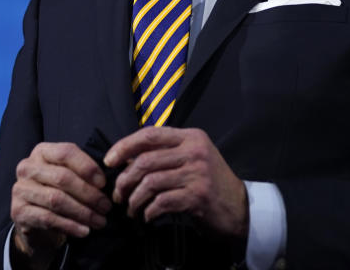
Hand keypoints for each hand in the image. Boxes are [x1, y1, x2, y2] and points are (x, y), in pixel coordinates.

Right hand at [10, 142, 111, 268]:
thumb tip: (115, 171)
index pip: (66, 152)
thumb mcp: (71, 177)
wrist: (37, 223)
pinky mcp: (18, 212)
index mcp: (42, 152)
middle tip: (106, 207)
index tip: (104, 183)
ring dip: (83, 212)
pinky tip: (84, 231)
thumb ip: (87, 171)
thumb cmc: (60, 193)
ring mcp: (20, 189)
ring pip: (56, 199)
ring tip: (99, 221)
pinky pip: (48, 218)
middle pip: (62, 177)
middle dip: (89, 194)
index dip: (87, 167)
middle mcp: (27, 167)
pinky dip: (70, 225)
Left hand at [104, 127, 247, 238]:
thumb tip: (126, 158)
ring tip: (131, 208)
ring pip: (150, 182)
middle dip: (125, 179)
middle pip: (145, 160)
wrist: (240, 207)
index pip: (150, 134)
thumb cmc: (210, 182)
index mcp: (190, 137)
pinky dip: (149, 211)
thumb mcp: (192, 158)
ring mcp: (197, 173)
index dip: (125, 146)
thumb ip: (166, 153)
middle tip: (118, 194)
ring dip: (134, 199)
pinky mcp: (198, 196)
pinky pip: (161, 202)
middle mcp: (194, 151)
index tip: (109, 161)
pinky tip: (147, 216)